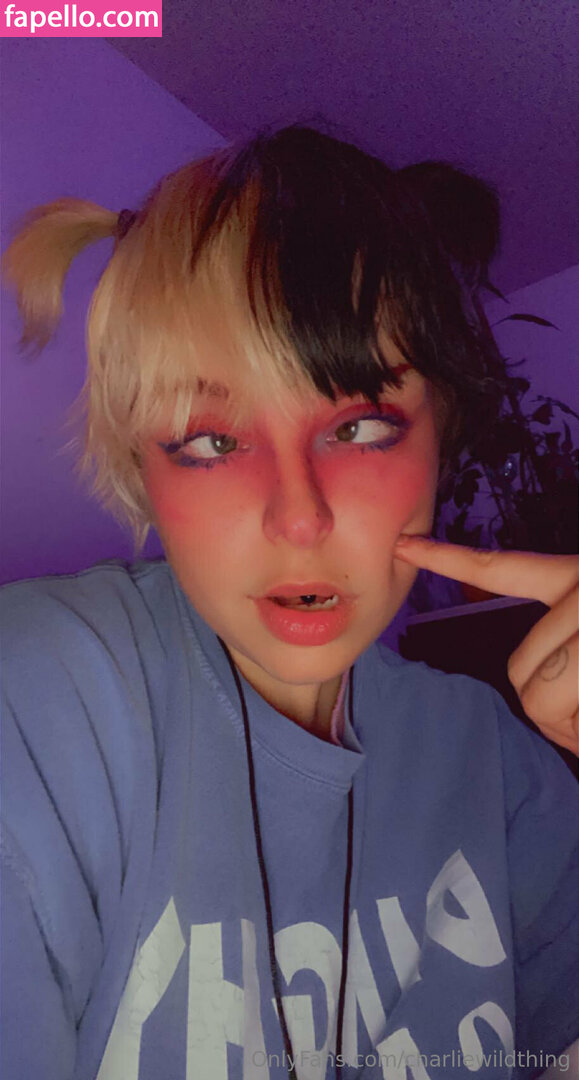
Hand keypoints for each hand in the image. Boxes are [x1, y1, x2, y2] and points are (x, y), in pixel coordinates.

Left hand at [394, 535, 578, 754]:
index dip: (446, 559)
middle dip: (552, 699)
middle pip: (517, 669)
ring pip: (537, 699)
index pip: (499, 570)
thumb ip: (553, 642)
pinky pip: (562, 719)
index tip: (403, 545)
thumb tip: (527, 688)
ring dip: (570, 721)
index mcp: (575, 579)